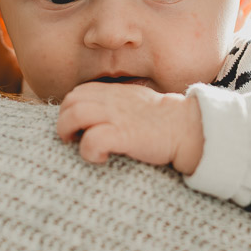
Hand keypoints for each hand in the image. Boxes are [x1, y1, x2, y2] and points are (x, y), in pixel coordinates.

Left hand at [56, 82, 204, 173]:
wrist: (186, 127)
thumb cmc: (161, 119)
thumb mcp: (134, 101)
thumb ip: (114, 103)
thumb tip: (96, 114)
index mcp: (113, 92)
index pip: (78, 93)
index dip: (70, 110)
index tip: (77, 127)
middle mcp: (111, 101)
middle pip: (71, 102)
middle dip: (64, 122)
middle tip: (73, 138)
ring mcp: (116, 117)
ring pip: (75, 115)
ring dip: (69, 133)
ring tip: (80, 146)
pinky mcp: (123, 135)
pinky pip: (92, 139)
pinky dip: (89, 151)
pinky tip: (100, 157)